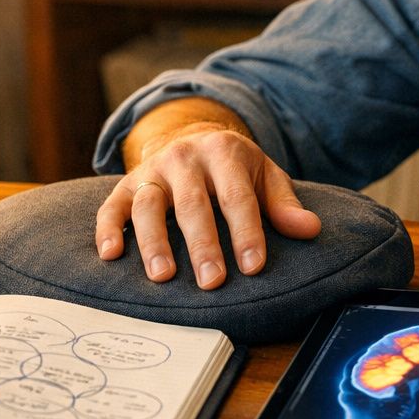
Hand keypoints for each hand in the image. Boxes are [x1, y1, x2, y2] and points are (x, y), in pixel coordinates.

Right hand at [94, 123, 321, 288]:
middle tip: (212, 281)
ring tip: (163, 277)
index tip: (253, 267)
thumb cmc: (234, 168)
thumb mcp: (264, 176)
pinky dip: (108, 229)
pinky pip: (111, 206)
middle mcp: (184, 158)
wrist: (192, 137)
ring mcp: (152, 171)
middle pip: (193, 204)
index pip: (237, 197)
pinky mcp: (125, 185)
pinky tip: (111, 255)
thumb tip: (310, 229)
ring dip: (154, 242)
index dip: (246, 232)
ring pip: (149, 206)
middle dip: (203, 244)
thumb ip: (284, 203)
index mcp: (224, 153)